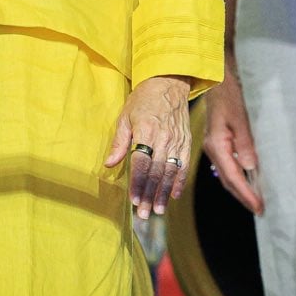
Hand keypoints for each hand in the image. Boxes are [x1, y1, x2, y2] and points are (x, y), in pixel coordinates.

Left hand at [105, 74, 195, 215]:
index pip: (142, 163)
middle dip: (150, 195)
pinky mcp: (186, 141)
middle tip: (145, 214)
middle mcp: (164, 138)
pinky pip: (184, 164)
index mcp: (146, 131)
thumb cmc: (144, 99)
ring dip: (165, 193)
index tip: (134, 201)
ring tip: (159, 210)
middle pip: (157, 172)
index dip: (138, 184)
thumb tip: (109, 164)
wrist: (170, 82)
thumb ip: (119, 142)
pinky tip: (175, 195)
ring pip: (171, 172)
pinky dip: (180, 181)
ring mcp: (177, 140)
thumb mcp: (125, 116)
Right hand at [199, 65, 262, 214]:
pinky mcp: (218, 143)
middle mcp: (212, 150)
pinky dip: (237, 177)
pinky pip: (227, 166)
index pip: (233, 177)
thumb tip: (250, 168)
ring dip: (241, 188)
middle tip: (260, 210)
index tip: (259, 207)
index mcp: (216, 146)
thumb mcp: (240, 118)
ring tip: (255, 200)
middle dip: (243, 196)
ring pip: (227, 175)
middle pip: (228, 181)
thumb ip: (245, 144)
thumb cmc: (229, 95)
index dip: (246, 194)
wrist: (217, 80)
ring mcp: (214, 147)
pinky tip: (247, 181)